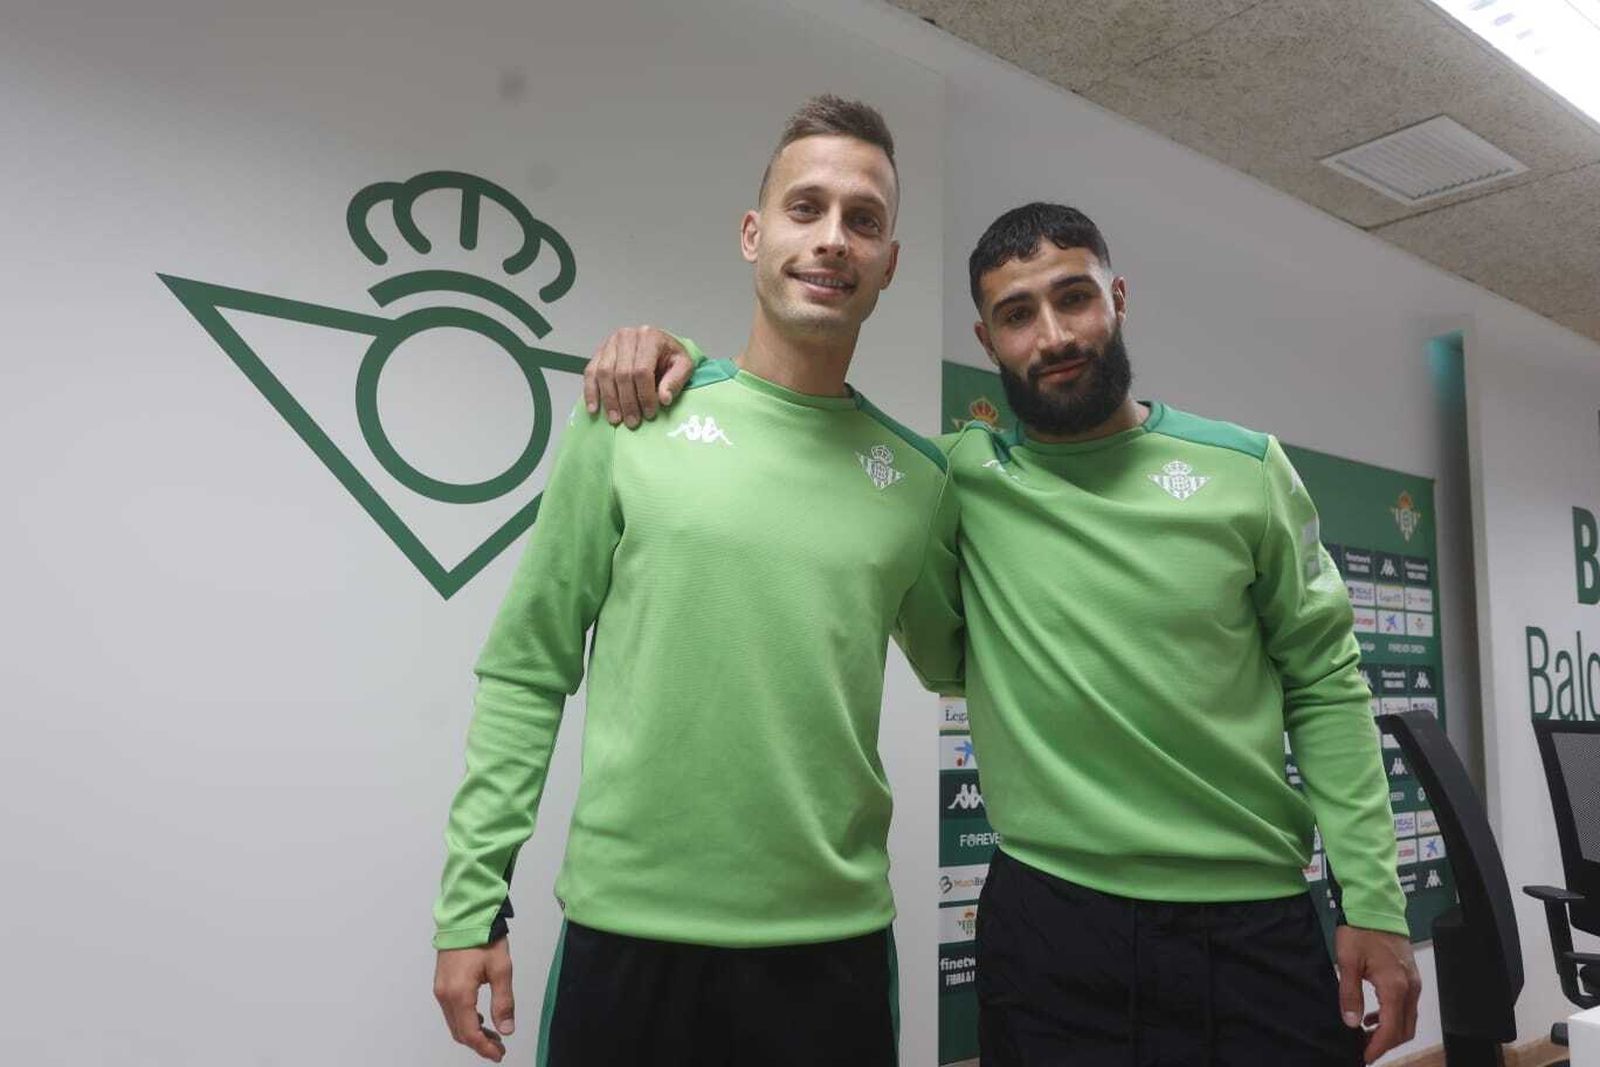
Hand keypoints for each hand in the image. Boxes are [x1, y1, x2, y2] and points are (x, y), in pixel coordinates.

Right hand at [434, 939, 515, 1061]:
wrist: (466, 916)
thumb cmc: (485, 939)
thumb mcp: (501, 969)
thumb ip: (503, 1002)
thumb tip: (506, 1030)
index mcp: (460, 994)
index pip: (470, 1032)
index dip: (484, 1048)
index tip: (500, 1054)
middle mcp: (445, 995)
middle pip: (459, 1032)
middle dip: (479, 1044)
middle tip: (499, 1048)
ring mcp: (440, 989)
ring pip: (454, 1023)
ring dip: (472, 1033)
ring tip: (493, 1035)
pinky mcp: (441, 983)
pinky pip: (451, 1011)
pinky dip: (465, 1021)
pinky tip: (481, 1019)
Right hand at [582, 325, 693, 428]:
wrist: (659, 344)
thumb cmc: (670, 357)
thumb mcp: (683, 365)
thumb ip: (675, 381)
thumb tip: (664, 399)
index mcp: (649, 337)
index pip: (642, 370)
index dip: (645, 395)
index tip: (649, 414)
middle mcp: (627, 336)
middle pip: (622, 373)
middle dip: (627, 401)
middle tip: (632, 422)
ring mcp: (610, 342)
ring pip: (604, 374)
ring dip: (609, 400)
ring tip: (615, 419)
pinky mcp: (599, 351)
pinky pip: (590, 372)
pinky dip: (591, 392)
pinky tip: (594, 409)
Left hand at [1334, 924, 1421, 1062]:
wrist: (1376, 908)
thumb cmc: (1361, 931)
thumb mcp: (1348, 962)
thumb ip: (1350, 994)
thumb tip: (1351, 1022)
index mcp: (1395, 987)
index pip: (1391, 1030)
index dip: (1377, 1047)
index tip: (1363, 1056)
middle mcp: (1410, 989)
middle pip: (1404, 1030)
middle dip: (1384, 1043)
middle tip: (1363, 1049)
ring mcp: (1413, 983)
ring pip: (1407, 1020)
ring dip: (1388, 1031)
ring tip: (1364, 1035)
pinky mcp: (1411, 977)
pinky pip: (1406, 1006)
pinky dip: (1392, 1017)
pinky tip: (1372, 1016)